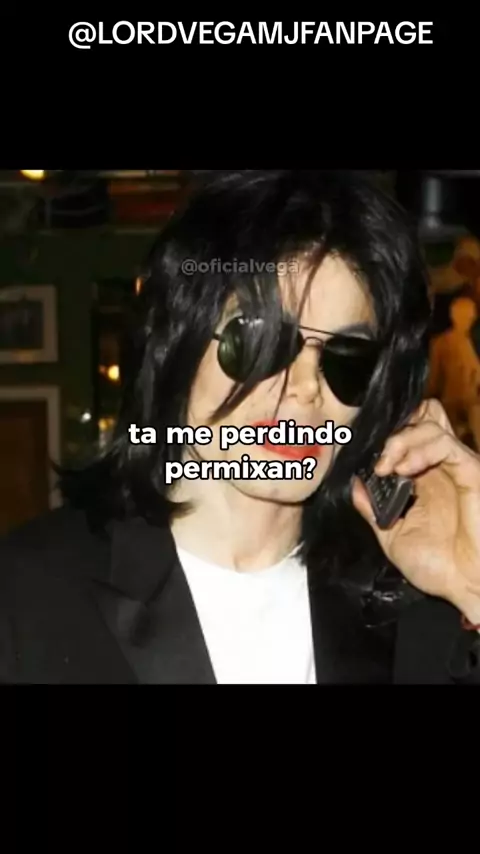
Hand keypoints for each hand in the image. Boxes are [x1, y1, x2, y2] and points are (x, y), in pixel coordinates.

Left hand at [352, 399, 479, 624]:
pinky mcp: (472, 471)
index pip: (406, 435)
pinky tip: (403, 469)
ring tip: (386, 468)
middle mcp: (440, 467)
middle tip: (378, 455)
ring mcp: (457, 467)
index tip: (364, 459)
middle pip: (422, 418)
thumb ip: (372, 508)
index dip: (384, 438)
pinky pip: (445, 443)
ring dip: (400, 441)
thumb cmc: (440, 568)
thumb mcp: (391, 536)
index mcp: (423, 478)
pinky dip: (419, 448)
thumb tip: (354, 484)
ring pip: (429, 425)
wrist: (469, 588)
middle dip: (395, 428)